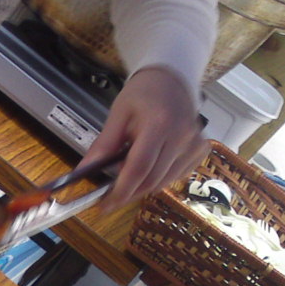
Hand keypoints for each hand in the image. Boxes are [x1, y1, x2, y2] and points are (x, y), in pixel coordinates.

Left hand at [80, 67, 209, 214]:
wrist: (170, 80)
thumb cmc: (143, 94)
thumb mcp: (118, 115)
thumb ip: (103, 145)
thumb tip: (84, 171)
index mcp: (159, 124)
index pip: (139, 168)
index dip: (121, 191)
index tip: (105, 205)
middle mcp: (182, 136)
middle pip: (152, 180)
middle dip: (128, 193)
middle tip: (110, 198)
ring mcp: (194, 145)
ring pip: (163, 183)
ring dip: (142, 187)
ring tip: (127, 177)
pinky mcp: (200, 151)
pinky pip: (176, 177)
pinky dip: (158, 180)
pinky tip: (149, 168)